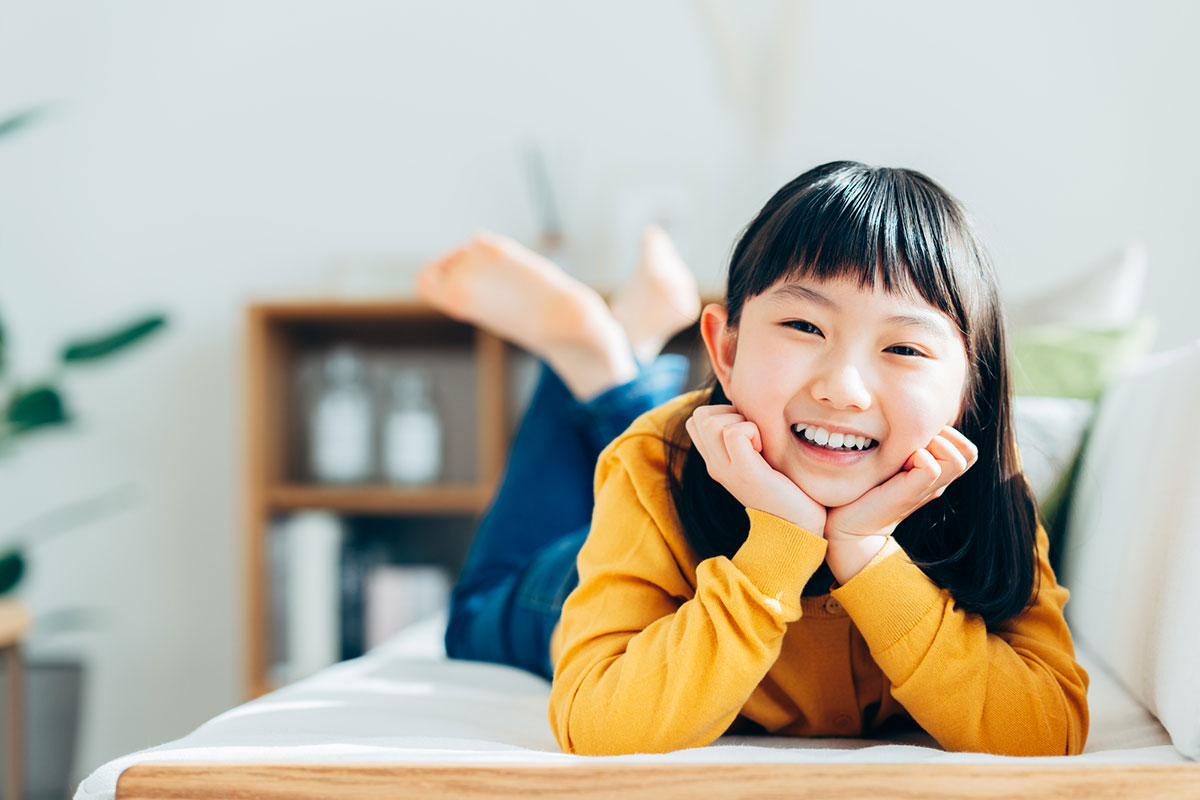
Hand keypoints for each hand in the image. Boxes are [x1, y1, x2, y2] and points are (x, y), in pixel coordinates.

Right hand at [685, 404, 826, 534]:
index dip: (722, 413)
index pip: (697, 419)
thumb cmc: (787, 490)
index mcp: (716, 461)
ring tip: (760, 444)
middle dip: (729, 413)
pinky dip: (752, 431)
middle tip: (755, 436)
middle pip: (700, 416)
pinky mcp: (745, 474)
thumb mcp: (759, 459)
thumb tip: (749, 407)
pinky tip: (765, 450)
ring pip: (711, 422)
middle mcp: (715, 465)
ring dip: (741, 422)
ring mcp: (726, 470)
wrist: (799, 528)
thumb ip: (747, 438)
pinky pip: (732, 433)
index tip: (748, 430)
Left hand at [824, 425, 977, 545]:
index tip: (914, 438)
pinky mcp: (911, 494)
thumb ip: (906, 445)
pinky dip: (918, 457)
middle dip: (943, 437)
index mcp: (937, 473)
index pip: (965, 446)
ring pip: (957, 458)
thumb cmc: (866, 488)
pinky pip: (932, 466)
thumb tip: (911, 418)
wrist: (851, 524)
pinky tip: (899, 463)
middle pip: (968, 451)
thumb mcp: (891, 461)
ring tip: (905, 455)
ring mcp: (927, 489)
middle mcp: (938, 482)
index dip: (945, 433)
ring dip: (932, 446)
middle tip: (912, 445)